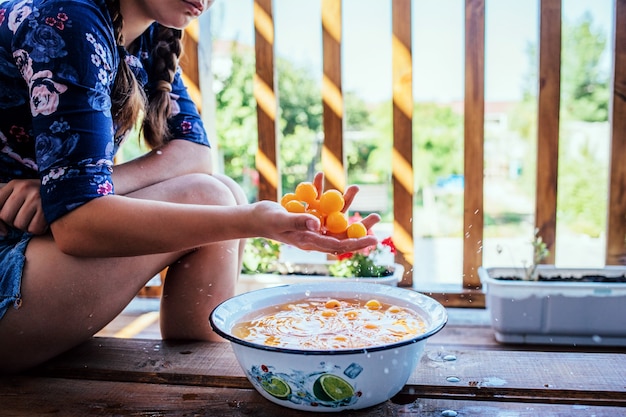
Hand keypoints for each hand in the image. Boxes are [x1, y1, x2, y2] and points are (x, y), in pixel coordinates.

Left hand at [0, 179, 48, 234]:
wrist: (68, 191)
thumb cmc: (41, 197)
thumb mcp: (22, 195)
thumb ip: (6, 207)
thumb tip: (2, 232)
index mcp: (14, 184)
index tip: (4, 229)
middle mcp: (24, 188)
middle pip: (6, 216)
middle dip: (14, 222)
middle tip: (25, 218)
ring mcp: (36, 198)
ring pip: (19, 224)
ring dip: (27, 227)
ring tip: (35, 219)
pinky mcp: (47, 209)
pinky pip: (34, 229)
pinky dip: (38, 229)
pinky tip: (43, 222)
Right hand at [251, 200, 380, 254]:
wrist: (254, 217)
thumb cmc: (266, 221)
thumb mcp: (282, 220)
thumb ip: (299, 222)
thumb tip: (318, 224)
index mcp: (310, 242)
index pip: (339, 245)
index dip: (357, 242)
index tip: (374, 238)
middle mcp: (315, 235)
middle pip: (343, 232)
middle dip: (360, 224)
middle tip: (376, 216)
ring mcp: (313, 224)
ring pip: (335, 215)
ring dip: (345, 201)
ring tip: (355, 187)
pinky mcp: (309, 214)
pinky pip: (320, 202)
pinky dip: (321, 190)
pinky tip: (319, 175)